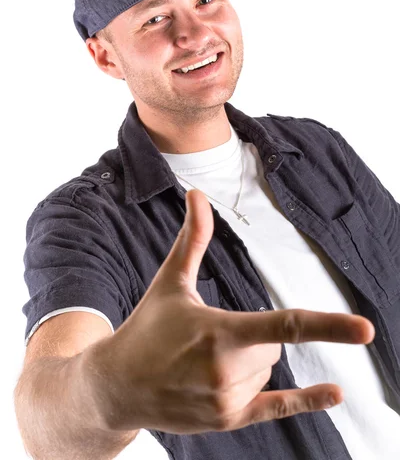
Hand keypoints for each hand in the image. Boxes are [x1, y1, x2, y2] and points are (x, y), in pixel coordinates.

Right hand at [96, 189, 374, 434]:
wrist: (116, 385)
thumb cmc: (145, 328)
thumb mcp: (169, 282)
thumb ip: (192, 238)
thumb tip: (196, 194)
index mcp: (219, 332)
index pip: (284, 326)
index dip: (329, 325)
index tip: (364, 328)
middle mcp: (227, 371)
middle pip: (274, 348)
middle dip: (253, 340)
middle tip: (207, 340)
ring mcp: (228, 400)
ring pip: (268, 372)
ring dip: (247, 364)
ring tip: (202, 365)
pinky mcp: (227, 419)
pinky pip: (276, 408)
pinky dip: (307, 401)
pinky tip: (334, 393)